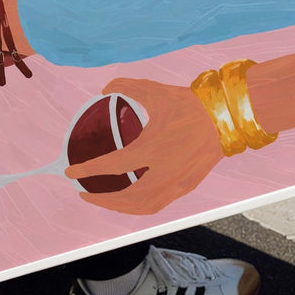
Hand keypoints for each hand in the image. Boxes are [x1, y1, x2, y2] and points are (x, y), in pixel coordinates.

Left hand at [65, 76, 223, 214]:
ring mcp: (176, 183)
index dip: (87, 170)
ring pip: (141, 207)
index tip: (69, 171)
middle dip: (99, 198)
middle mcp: (163, 172)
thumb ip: (125, 87)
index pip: (112, 166)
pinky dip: (138, 207)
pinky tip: (129, 200)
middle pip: (124, 197)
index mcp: (151, 148)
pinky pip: (157, 205)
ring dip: (118, 207)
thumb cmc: (189, 104)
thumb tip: (103, 89)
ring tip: (104, 199)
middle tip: (82, 191)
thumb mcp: (154, 91)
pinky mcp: (186, 187)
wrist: (225, 117)